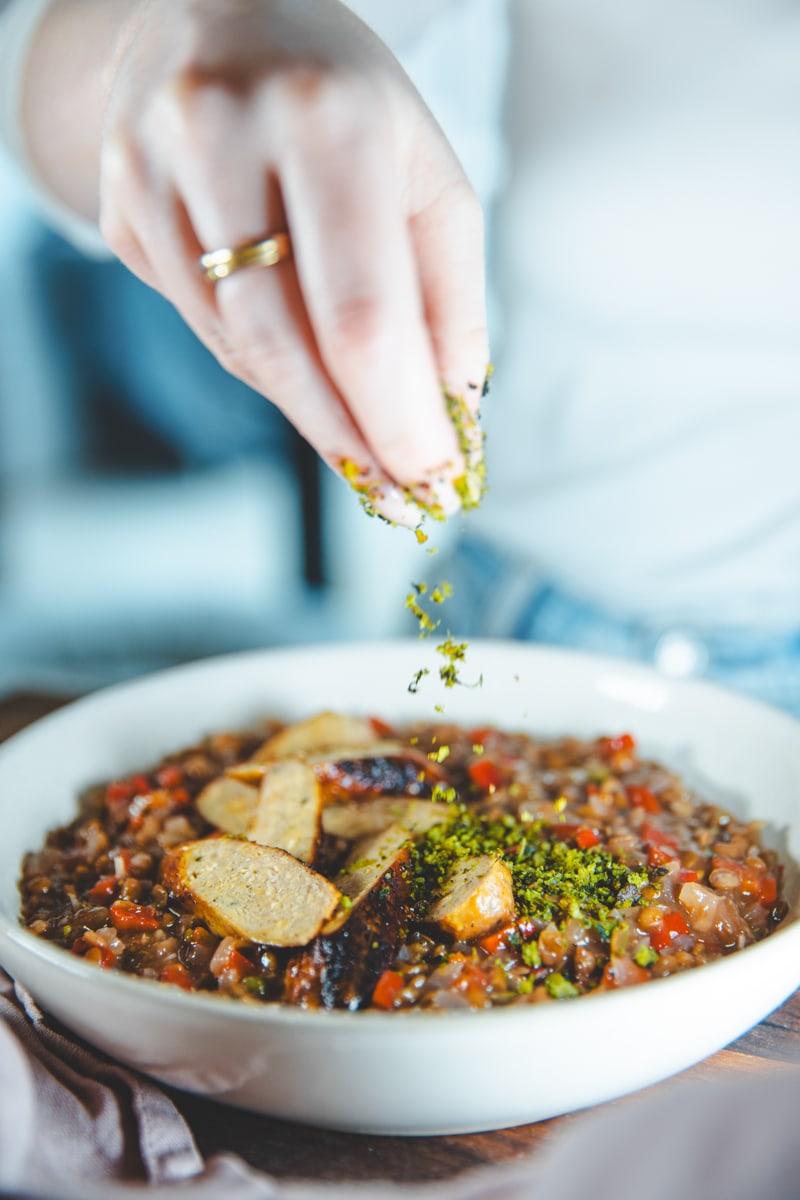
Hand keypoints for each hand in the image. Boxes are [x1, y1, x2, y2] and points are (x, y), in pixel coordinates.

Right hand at [99, 0, 488, 522]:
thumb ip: (448, 297)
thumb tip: (451, 411)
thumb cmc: (344, 98)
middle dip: (352, 438)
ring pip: (237, 346)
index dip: (397, 416)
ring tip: (366, 449)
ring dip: (309, 412)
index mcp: (324, 118)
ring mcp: (151, 171)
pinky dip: (262, 364)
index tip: (434, 476)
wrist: (221, 12)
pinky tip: (304, 375)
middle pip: (287, 347)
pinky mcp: (118, 204)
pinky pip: (201, 322)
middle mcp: (222, 136)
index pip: (361, 313)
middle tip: (398, 493)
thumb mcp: (425, 173)